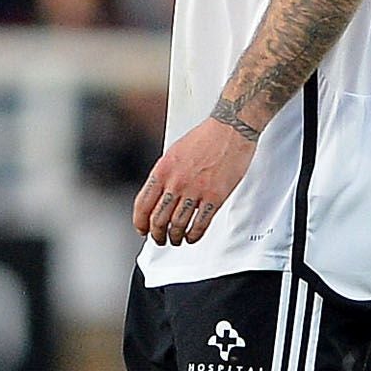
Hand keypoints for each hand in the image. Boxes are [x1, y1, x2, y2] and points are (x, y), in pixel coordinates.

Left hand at [132, 114, 255, 246]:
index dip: (140, 222)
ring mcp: (195, 190)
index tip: (142, 230)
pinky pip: (200, 223)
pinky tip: (192, 237)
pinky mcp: (214, 196)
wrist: (230, 130)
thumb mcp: (173, 153)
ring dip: (175, 237)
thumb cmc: (204, 138)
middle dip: (156, 234)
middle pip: (158, 219)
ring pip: (178, 225)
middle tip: (159, 239)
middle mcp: (175, 182)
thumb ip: (164, 174)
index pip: (143, 204)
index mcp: (162, 170)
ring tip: (176, 240)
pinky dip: (194, 235)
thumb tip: (158, 194)